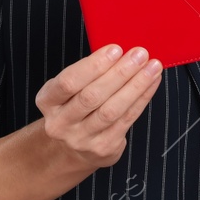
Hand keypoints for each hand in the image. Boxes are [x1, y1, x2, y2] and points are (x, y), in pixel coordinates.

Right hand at [35, 44, 163, 169]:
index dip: (93, 66)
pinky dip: (142, 98)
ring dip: (135, 86)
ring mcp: (82, 138)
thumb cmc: (74, 108)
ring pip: (112, 110)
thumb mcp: (68, 90)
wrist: (72, 149)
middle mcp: (61, 123)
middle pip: (92, 96)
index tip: (115, 49)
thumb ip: (87, 73)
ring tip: (151, 68)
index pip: (68, 82)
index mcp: (47, 101)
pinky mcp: (104, 148)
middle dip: (119, 73)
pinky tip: (151, 83)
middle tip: (139, 55)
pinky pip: (126, 120)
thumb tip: (120, 52)